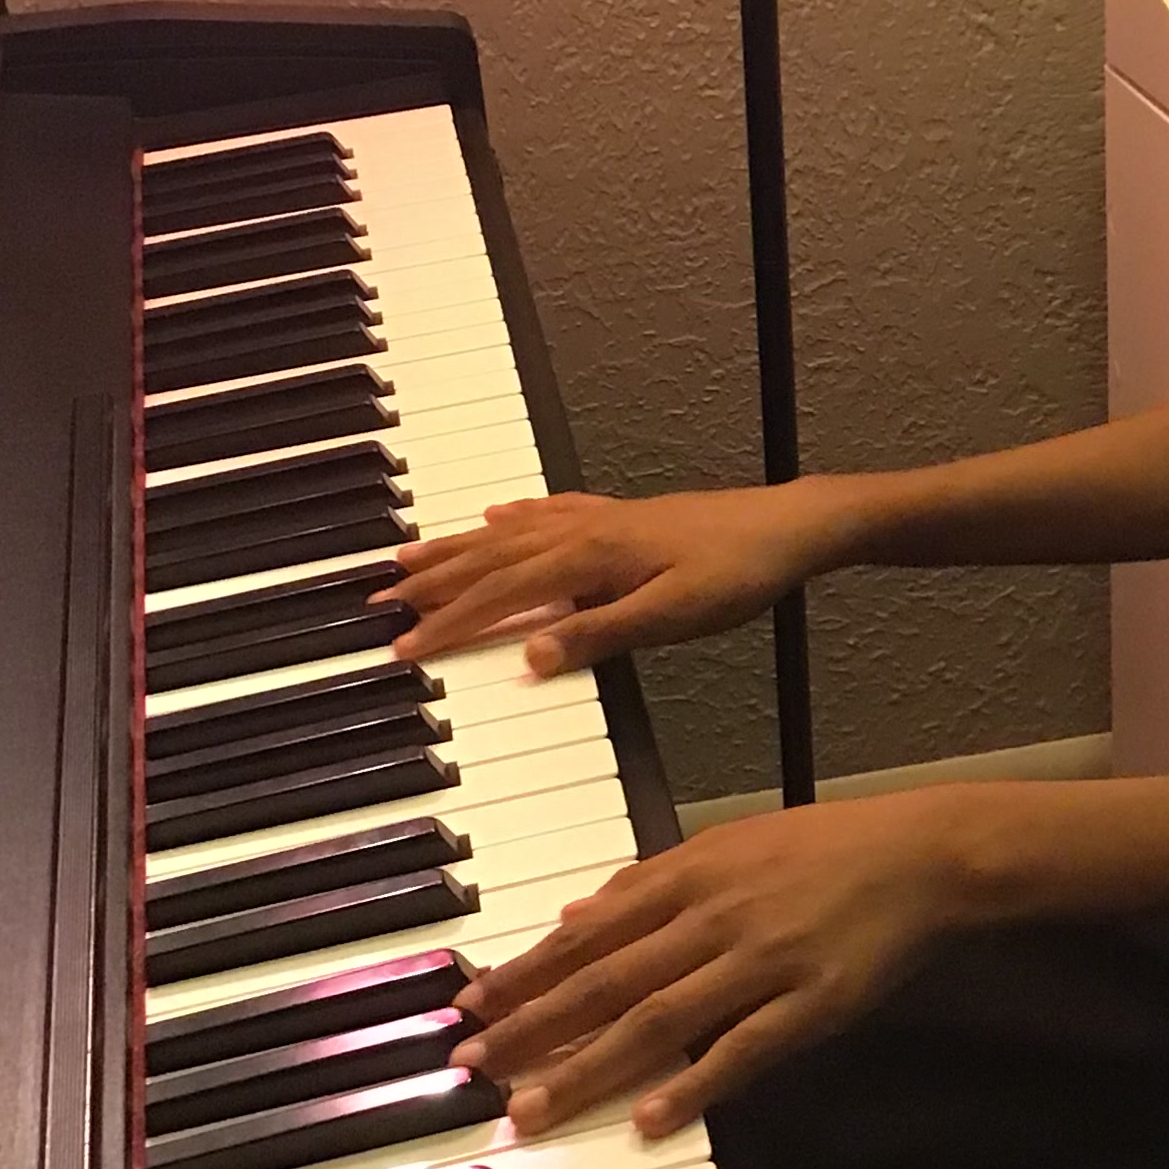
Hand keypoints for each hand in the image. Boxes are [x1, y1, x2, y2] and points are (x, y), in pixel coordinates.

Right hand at [379, 483, 836, 670]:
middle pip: (491, 558)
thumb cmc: (738, 574)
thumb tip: (530, 656)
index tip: (403, 645)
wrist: (789, 528)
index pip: (501, 595)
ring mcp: (602, 519)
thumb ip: (600, 634)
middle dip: (432, 581)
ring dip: (457, 546)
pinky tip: (499, 516)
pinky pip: (549, 513)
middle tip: (379, 599)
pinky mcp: (623, 517)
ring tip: (409, 555)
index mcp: (589, 557)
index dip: (449, 622)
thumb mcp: (672, 616)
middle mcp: (585, 530)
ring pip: (510, 533)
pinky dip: (514, 517)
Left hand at [452, 791, 984, 1136]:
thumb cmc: (825, 849)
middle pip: (607, 980)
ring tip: (533, 1108)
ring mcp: (761, 963)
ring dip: (589, 1067)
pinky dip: (694, 1085)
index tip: (470, 1008)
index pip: (589, 932)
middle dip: (532, 1026)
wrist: (921, 855)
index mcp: (691, 874)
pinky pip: (742, 1050)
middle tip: (473, 1066)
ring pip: (658, 1020)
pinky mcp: (811, 1004)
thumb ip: (649, 883)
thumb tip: (574, 916)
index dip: (526, 972)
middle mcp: (714, 917)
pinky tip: (651, 1121)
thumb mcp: (728, 845)